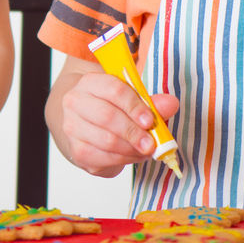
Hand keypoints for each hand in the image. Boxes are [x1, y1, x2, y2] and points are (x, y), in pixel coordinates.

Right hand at [58, 71, 179, 177]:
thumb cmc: (110, 107)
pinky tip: (133, 156)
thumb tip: (171, 104)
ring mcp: (72, 127)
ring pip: (105, 140)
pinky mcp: (75, 150)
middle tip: (151, 144)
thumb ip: (151, 102)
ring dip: (131, 149)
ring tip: (146, 150)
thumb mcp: (130, 99)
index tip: (149, 120)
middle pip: (107, 116)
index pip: (114, 90)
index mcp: (90, 82)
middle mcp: (75, 102)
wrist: (82, 122)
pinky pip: (102, 157)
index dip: (134, 106)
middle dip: (133, 132)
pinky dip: (123, 159)